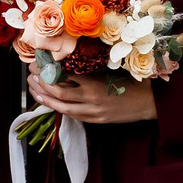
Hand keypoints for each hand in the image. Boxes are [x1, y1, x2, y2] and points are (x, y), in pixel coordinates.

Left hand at [32, 72, 156, 124]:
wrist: (151, 101)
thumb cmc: (133, 81)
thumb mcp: (111, 69)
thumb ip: (90, 70)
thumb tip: (67, 63)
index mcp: (95, 82)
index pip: (65, 76)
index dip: (48, 70)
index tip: (38, 62)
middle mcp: (92, 98)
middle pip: (59, 92)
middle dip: (42, 83)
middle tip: (31, 74)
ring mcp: (94, 112)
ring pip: (62, 107)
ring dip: (46, 98)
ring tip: (34, 89)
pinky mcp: (97, 120)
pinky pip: (73, 115)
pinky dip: (59, 109)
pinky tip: (51, 102)